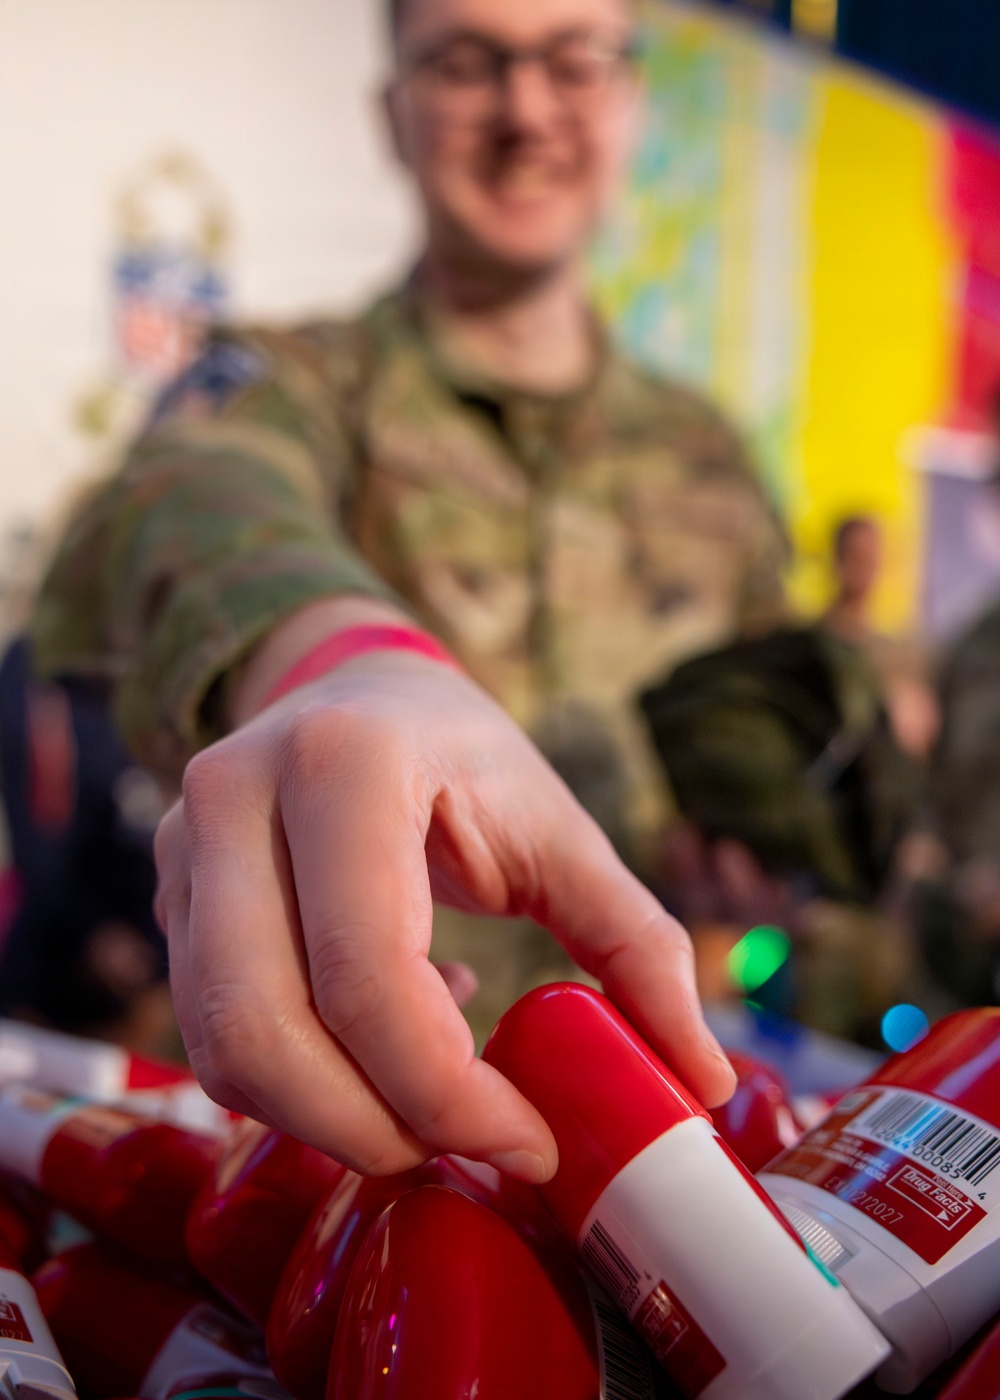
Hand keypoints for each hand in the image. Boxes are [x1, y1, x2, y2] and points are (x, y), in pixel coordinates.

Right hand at [155, 611, 734, 1180]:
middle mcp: (237, 796)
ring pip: (221, 1049)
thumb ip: (635, 945)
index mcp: (346, 762)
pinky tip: (379, 1037)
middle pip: (264, 1029)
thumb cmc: (469, 762)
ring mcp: (183, 847)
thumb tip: (696, 1082)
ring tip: (428, 1091)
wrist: (359, 693)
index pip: (367, 971)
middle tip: (468, 1149)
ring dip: (329, 1116)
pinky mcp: (168, 897)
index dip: (445, 1091)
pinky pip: (210, 1037)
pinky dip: (297, 1081)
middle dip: (371, 1129)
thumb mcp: (562, 830)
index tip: (527, 1143)